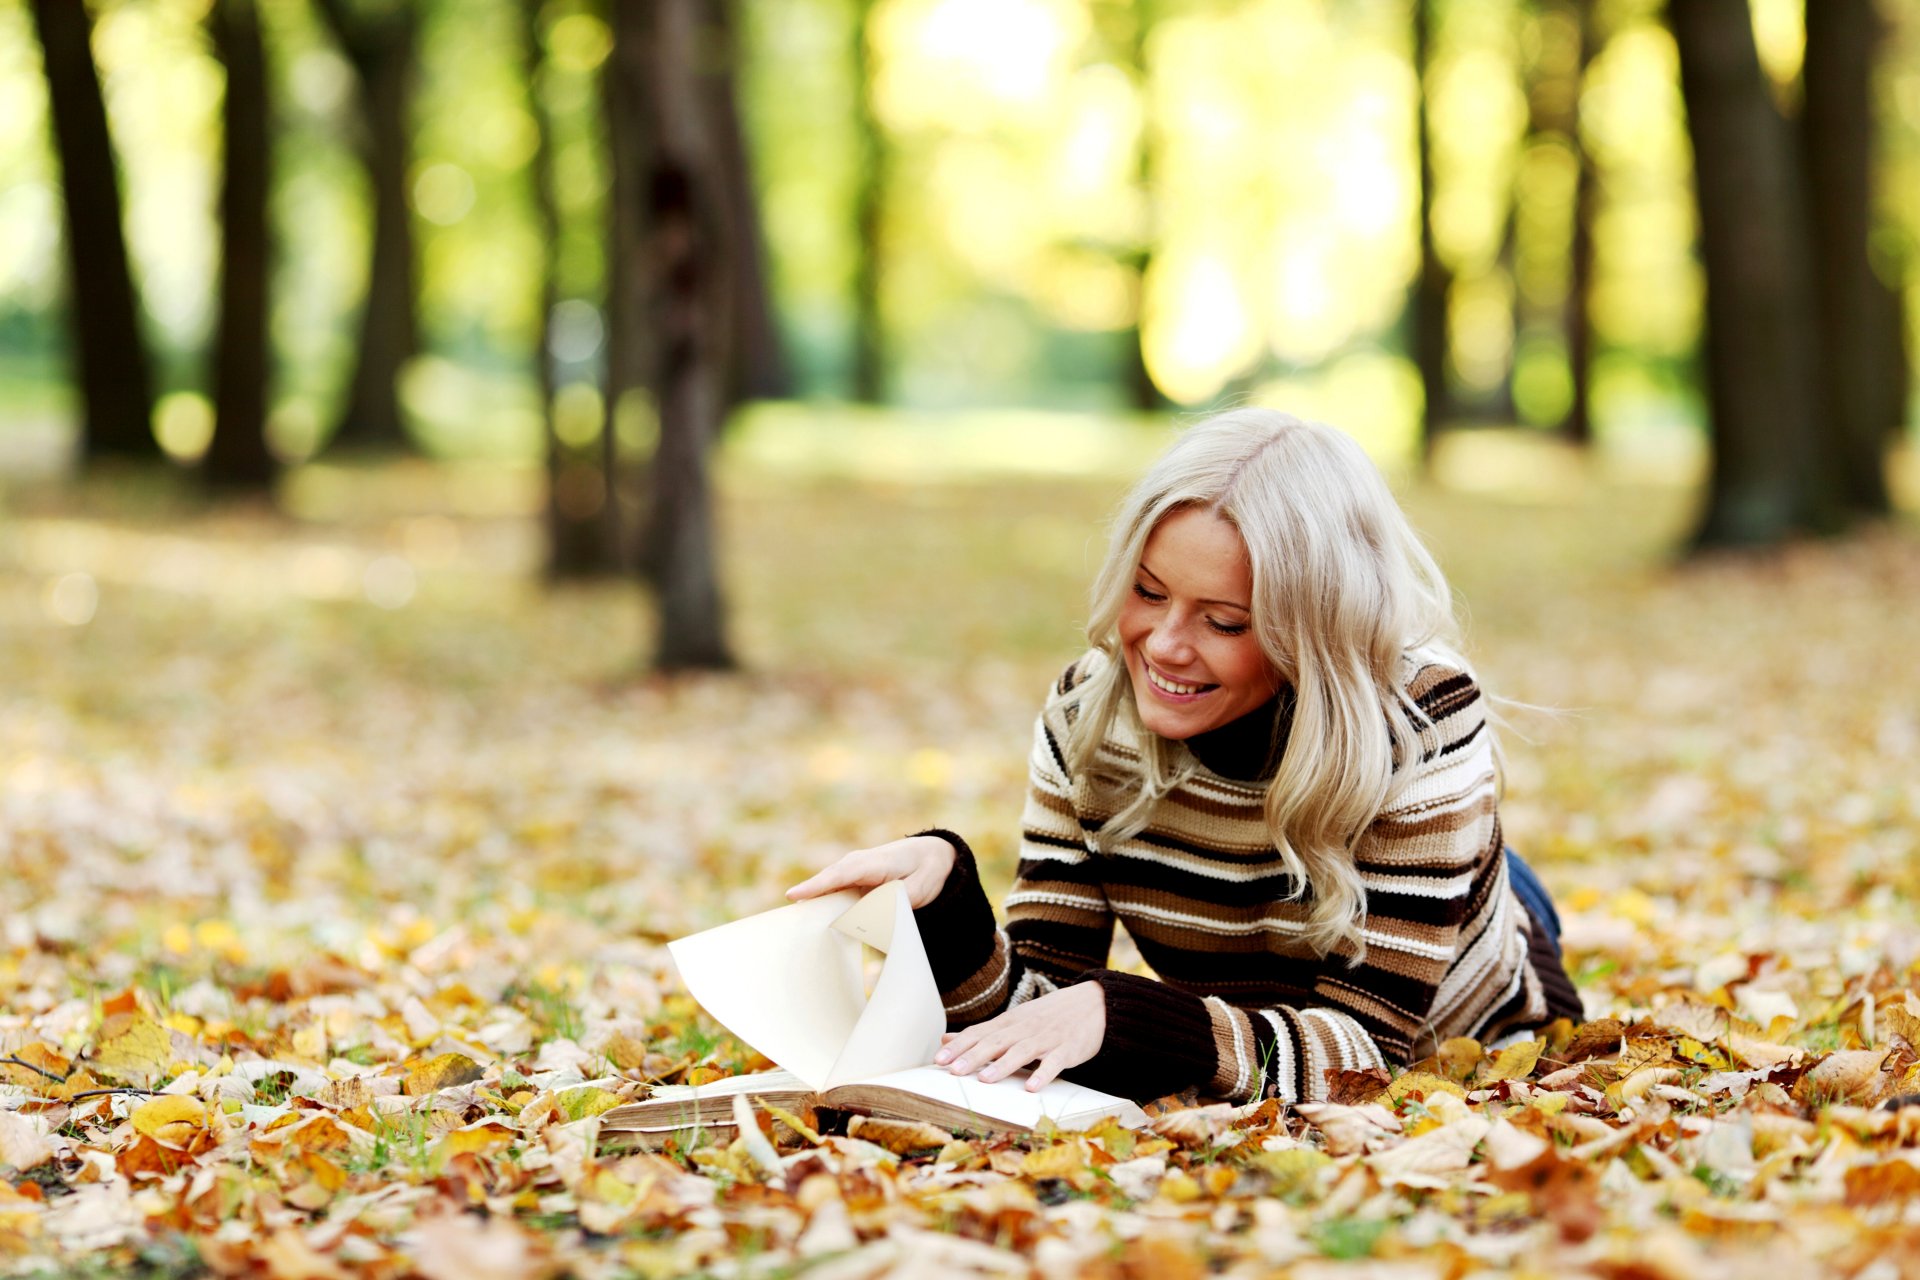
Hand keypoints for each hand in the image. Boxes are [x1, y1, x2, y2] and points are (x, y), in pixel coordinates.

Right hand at [786, 835, 957, 909]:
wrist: (932, 854)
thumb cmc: (926, 871)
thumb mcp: (919, 890)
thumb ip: (895, 902)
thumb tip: (870, 919)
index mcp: (873, 862)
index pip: (839, 875)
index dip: (816, 886)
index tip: (793, 896)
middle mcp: (857, 863)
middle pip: (827, 882)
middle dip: (807, 898)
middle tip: (789, 922)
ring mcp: (853, 870)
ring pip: (828, 887)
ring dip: (814, 904)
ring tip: (797, 926)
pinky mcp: (853, 880)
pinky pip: (834, 891)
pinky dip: (825, 905)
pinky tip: (816, 923)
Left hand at [934, 981, 1104, 1090]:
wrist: (1094, 1004)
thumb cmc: (1049, 1016)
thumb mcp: (1014, 1020)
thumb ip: (982, 1032)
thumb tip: (946, 1038)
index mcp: (1010, 1023)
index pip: (980, 1033)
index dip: (959, 1046)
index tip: (939, 1059)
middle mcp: (1025, 1028)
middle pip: (996, 1042)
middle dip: (974, 1056)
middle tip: (953, 1070)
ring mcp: (1047, 1038)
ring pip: (1022, 1051)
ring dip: (1003, 1065)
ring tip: (985, 1079)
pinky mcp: (1068, 1049)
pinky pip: (1054, 1062)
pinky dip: (1043, 1074)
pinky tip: (1031, 1087)